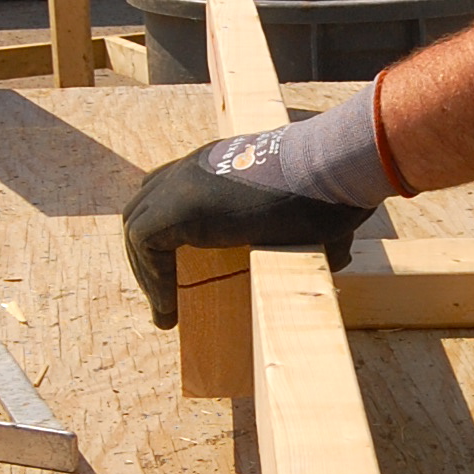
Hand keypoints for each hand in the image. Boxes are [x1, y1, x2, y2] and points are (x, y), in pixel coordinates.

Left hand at [123, 132, 375, 326]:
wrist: (331, 169)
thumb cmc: (334, 188)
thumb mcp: (322, 213)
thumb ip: (322, 234)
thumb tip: (336, 260)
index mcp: (223, 162)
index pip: (172, 188)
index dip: (170, 232)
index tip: (182, 271)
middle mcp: (195, 167)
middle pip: (145, 206)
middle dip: (150, 255)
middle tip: (167, 296)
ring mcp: (182, 181)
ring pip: (137, 225)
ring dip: (147, 272)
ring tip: (166, 311)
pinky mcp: (178, 204)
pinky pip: (143, 242)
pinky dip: (152, 277)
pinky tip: (171, 308)